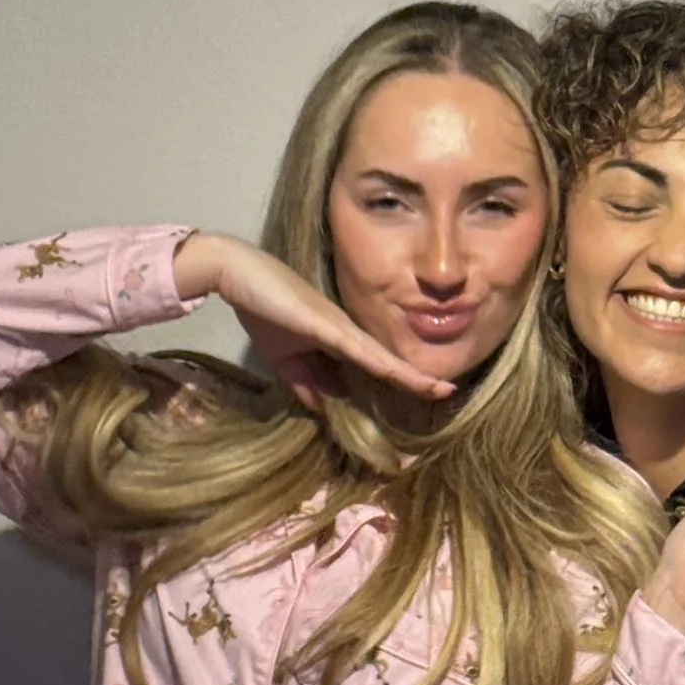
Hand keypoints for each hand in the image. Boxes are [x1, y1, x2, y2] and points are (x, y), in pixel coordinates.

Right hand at [173, 229, 455, 408]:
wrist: (237, 274)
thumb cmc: (263, 308)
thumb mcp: (285, 359)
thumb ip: (305, 384)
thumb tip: (324, 410)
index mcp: (339, 340)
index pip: (376, 367)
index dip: (401, 382)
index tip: (427, 396)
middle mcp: (347, 333)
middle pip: (388, 362)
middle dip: (416, 380)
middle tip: (447, 394)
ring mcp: (339, 327)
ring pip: (381, 357)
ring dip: (409, 375)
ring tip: (440, 389)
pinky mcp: (325, 324)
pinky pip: (357, 349)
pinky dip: (378, 364)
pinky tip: (400, 375)